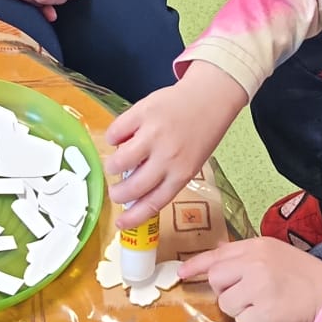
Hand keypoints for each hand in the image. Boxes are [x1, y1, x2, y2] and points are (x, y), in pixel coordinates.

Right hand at [105, 63, 246, 222]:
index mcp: (182, 172)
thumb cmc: (200, 132)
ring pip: (119, 161)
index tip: (121, 224)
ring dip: (112, 167)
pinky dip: (113, 138)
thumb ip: (168, 176)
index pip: (153, 202)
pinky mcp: (142, 113)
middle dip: (118, 194)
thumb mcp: (191, 161)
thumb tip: (136, 190)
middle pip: (133, 187)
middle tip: (115, 192)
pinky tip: (119, 139)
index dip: (134, 217)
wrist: (209, 97)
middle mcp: (168, 156)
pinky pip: (116, 132)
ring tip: (115, 165)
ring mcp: (153, 134)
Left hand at [181, 236, 321, 321]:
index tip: (181, 273)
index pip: (218, 254)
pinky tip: (273, 316)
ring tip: (266, 304)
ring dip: (242, 309)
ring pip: (227, 304)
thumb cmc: (305, 278)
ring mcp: (258, 288)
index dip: (196, 264)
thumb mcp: (277, 254)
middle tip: (249, 294)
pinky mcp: (262, 313)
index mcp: (258, 247)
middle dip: (227, 290)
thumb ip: (248, 255)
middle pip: (216, 279)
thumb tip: (219, 254)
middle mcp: (255, 264)